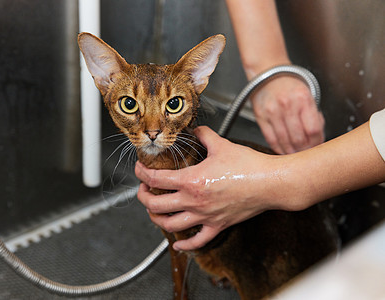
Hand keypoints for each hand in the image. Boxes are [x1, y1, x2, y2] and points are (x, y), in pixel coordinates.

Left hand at [135, 126, 289, 250]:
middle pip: (156, 205)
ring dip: (156, 219)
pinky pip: (198, 241)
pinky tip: (178, 242)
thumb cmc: (249, 165)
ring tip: (154, 211)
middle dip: (143, 197)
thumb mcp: (221, 144)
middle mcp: (194, 201)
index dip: (141, 173)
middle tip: (143, 190)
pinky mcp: (218, 226)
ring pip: (170, 224)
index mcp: (191, 180)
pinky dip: (185, 244)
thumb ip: (203, 135)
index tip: (139, 169)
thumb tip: (195, 130)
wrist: (271, 183)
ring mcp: (205, 216)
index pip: (155, 179)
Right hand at [251, 76, 324, 153]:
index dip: (317, 142)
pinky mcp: (261, 117)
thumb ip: (312, 115)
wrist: (267, 73)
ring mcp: (272, 112)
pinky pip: (271, 139)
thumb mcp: (307, 94)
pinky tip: (283, 149)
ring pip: (285, 141)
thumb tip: (317, 137)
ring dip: (291, 151)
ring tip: (296, 152)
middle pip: (299, 138)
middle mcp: (287, 105)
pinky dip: (278, 148)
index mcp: (303, 98)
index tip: (317, 145)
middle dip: (305, 149)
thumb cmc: (288, 84)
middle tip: (307, 152)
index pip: (313, 129)